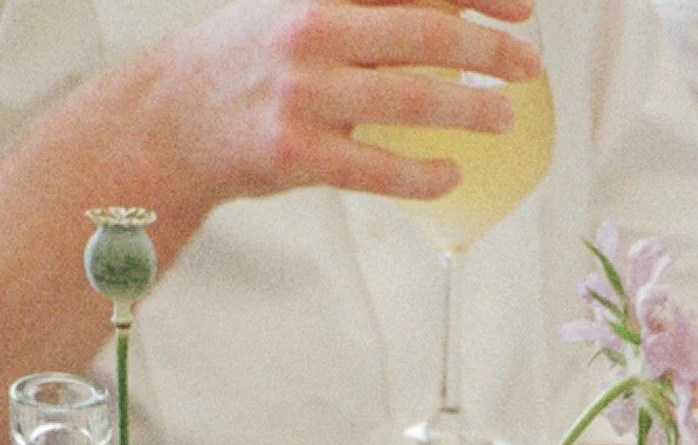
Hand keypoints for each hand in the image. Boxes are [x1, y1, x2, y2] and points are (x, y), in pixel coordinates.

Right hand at [153, 0, 541, 208]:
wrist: (167, 122)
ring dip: (470, 110)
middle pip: (426, 34)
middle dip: (490, 50)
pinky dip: (424, 175)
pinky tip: (450, 174)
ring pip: (412, 99)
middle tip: (529, 66)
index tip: (522, 5)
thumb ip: (360, 13)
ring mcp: (304, 96)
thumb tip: (445, 23)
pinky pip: (380, 169)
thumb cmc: (244, 65)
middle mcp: (311, 31)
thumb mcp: (292, 11)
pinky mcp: (297, 156)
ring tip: (503, 116)